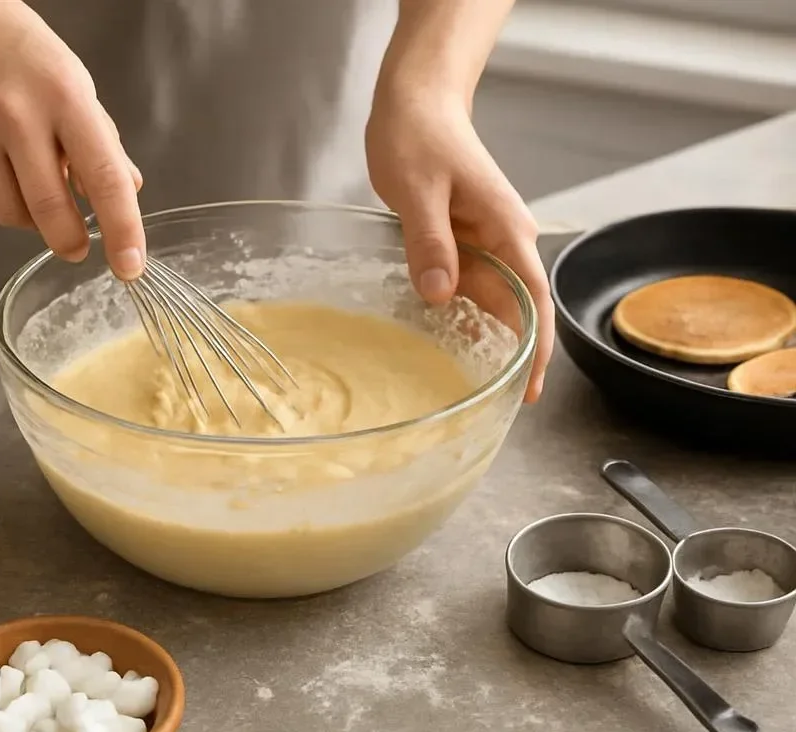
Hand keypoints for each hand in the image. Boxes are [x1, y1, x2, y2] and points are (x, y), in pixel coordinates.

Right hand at [0, 0, 144, 277]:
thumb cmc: (21, 56)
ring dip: (27, 216)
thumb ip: (102, 143)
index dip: (122, 229)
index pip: (105, 177)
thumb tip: (128, 192)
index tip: (130, 267)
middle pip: (49, 211)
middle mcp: (16, 112)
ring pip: (8, 213)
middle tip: (74, 245)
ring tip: (28, 186)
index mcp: (65, 96)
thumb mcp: (74, 85)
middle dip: (68, 241)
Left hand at [366, 60, 552, 400]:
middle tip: (500, 406)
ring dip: (487, 343)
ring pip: (492, 305)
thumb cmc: (420, 134)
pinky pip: (467, 291)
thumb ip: (430, 242)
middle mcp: (502, 242)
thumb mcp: (417, 188)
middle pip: (519, 311)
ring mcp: (482, 245)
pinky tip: (448, 349)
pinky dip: (462, 321)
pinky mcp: (461, 246)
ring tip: (474, 390)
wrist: (417, 101)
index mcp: (505, 229)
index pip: (533, 299)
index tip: (534, 388)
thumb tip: (442, 293)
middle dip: (516, 358)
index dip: (538, 348)